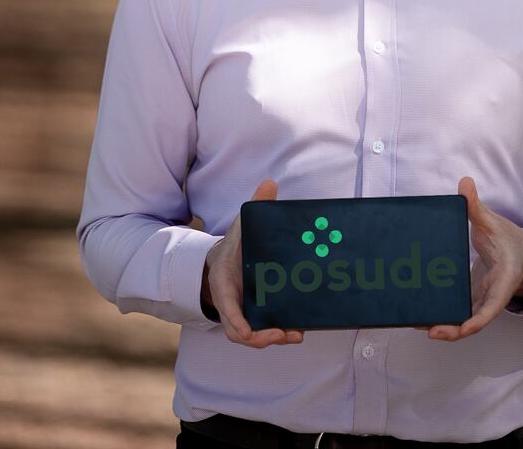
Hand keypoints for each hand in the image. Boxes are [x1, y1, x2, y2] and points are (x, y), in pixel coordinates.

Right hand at [201, 178, 304, 348]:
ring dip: (271, 338)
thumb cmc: (235, 245)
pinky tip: (299, 329)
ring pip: (251, 335)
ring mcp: (242, 311)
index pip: (226, 304)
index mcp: (223, 281)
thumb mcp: (242, 225)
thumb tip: (269, 183)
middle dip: (259, 336)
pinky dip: (278, 333)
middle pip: (238, 330)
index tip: (246, 330)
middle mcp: (231, 302)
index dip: (235, 319)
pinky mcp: (255, 314)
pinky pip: (262, 329)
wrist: (225, 260)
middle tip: (282, 333)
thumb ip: (255, 206)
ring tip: (295, 334)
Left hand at [425, 176, 522, 341]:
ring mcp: (480, 300)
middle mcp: (491, 297)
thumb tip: (465, 182)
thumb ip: (476, 206)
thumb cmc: (508, 239)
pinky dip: (441, 314)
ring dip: (442, 325)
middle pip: (472, 321)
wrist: (522, 254)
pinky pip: (456, 310)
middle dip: (452, 330)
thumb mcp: (494, 222)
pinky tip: (419, 312)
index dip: (477, 320)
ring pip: (462, 320)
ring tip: (414, 323)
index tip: (463, 328)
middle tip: (428, 329)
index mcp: (502, 282)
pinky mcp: (471, 298)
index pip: (491, 308)